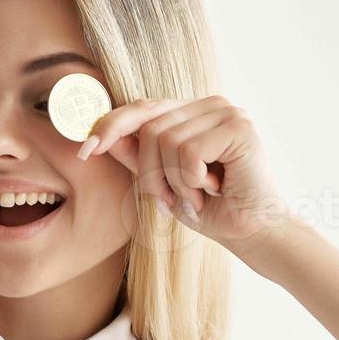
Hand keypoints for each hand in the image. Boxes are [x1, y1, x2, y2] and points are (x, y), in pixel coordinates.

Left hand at [79, 95, 289, 244]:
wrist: (253, 234)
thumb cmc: (211, 210)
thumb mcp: (163, 183)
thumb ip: (137, 157)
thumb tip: (100, 138)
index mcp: (191, 113)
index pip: (141, 108)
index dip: (110, 126)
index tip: (86, 151)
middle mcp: (209, 105)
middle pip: (149, 127)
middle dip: (151, 172)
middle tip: (176, 198)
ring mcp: (226, 112)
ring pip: (165, 140)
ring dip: (175, 182)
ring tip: (199, 195)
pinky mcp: (238, 126)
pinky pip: (187, 151)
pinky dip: (192, 181)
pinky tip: (214, 189)